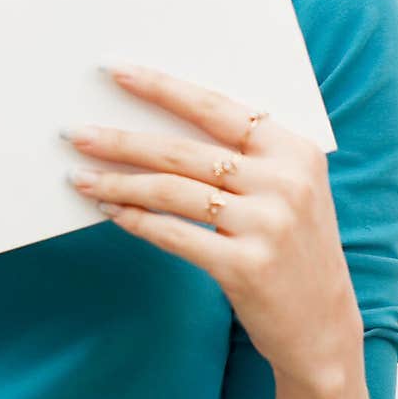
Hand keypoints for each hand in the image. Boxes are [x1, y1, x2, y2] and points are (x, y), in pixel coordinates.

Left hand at [63, 64, 363, 391]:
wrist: (322, 327)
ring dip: (118, 182)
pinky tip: (109, 209)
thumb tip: (155, 122)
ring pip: (172, 191)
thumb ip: (241, 155)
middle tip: (76, 133)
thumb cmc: (290, 245)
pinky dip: (136, 219)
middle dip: (122, 140)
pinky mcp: (247, 266)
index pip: (216, 108)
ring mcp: (268, 224)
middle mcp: (284, 182)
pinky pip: (174, 234)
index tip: (117, 71)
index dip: (162, 88)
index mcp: (293, 150)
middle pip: (183, 150)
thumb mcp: (285, 188)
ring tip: (80, 177)